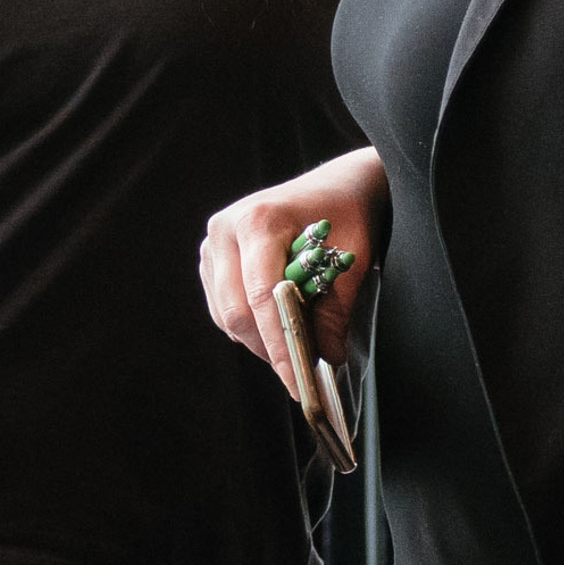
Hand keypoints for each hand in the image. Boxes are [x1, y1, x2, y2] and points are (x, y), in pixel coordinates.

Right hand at [201, 148, 388, 382]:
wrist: (337, 185)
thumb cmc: (346, 214)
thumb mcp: (352, 259)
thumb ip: (335, 310)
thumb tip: (326, 359)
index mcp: (258, 220)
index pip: (262, 296)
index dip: (280, 342)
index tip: (298, 378)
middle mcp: (225, 229)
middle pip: (236, 310)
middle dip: (268, 348)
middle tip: (298, 375)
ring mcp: (214, 243)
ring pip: (226, 313)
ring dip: (258, 340)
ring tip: (292, 354)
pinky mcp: (212, 257)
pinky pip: (222, 306)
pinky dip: (248, 326)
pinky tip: (274, 331)